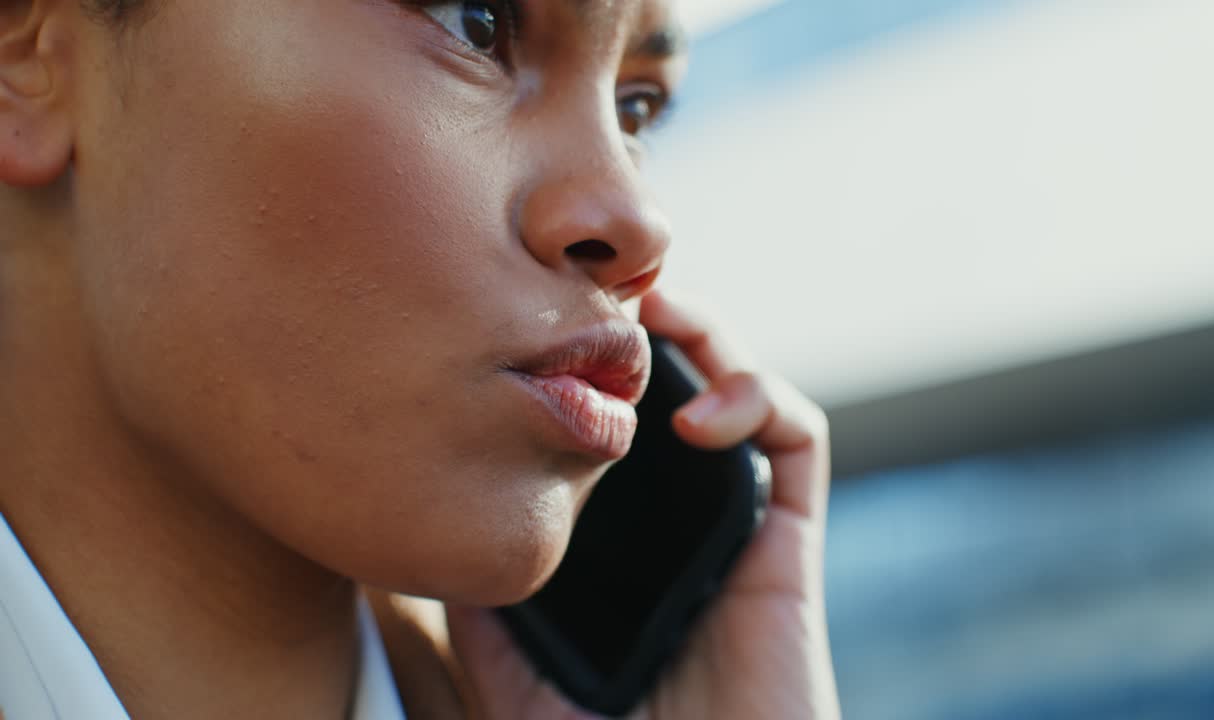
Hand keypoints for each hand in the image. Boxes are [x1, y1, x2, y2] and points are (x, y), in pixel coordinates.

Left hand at [443, 289, 840, 718]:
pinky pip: (798, 439)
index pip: (604, 417)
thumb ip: (463, 602)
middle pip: (671, 383)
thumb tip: (397, 529)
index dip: (577, 357)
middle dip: (642, 319)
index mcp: (612, 531)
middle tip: (593, 282)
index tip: (526, 314)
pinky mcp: (787, 538)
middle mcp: (671, 512)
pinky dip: (759, 399)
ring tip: (651, 315)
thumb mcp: (498, 670)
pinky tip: (701, 420)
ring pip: (735, 386)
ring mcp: (729, 517)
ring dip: (704, 333)